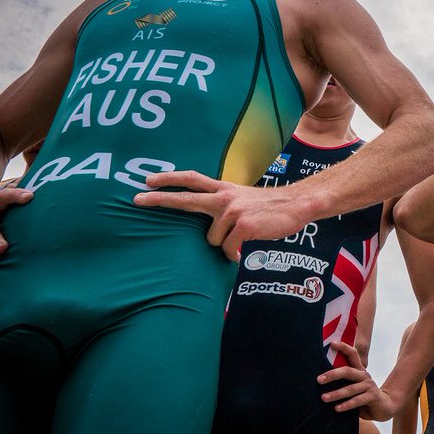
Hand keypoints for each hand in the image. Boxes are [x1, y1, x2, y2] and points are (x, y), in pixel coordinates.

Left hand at [132, 171, 306, 260]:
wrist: (297, 204)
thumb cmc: (271, 207)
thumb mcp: (244, 199)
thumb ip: (224, 205)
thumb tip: (208, 226)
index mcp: (224, 189)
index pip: (192, 180)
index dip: (170, 179)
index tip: (148, 180)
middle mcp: (224, 198)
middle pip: (186, 198)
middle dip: (159, 199)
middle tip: (136, 199)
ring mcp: (233, 211)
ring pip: (212, 239)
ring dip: (224, 244)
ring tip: (241, 239)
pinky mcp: (243, 226)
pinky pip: (227, 249)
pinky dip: (234, 254)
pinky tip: (244, 249)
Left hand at [318, 340, 396, 419]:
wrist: (384, 407)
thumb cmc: (363, 396)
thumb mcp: (354, 387)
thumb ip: (343, 383)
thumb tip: (321, 382)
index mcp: (359, 371)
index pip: (352, 354)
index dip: (343, 347)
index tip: (332, 343)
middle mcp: (364, 376)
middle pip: (347, 371)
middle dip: (332, 374)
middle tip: (319, 380)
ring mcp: (369, 386)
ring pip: (350, 388)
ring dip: (336, 394)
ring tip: (324, 398)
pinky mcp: (372, 396)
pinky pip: (357, 400)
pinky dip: (346, 405)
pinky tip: (337, 408)